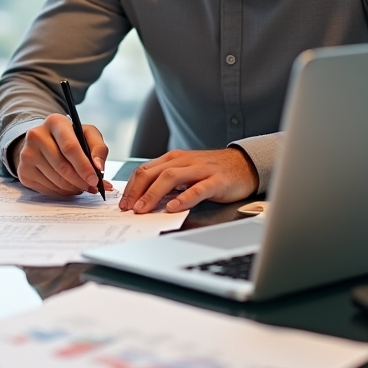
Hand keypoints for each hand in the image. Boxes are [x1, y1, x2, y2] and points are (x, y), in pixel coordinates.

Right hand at [11, 113, 111, 196]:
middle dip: (80, 180)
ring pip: (55, 180)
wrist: (44, 141)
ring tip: (80, 186)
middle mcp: (36, 135)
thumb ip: (99, 148)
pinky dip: (61, 192)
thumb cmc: (69, 138)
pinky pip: (46, 188)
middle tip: (91, 187)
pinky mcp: (23, 170)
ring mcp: (26, 153)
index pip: (69, 147)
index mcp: (55, 122)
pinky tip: (67, 186)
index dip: (84, 166)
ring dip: (72, 188)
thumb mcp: (87, 135)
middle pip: (62, 166)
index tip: (94, 179)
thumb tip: (98, 168)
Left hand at [120, 147, 257, 213]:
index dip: (131, 187)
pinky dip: (184, 198)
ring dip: (153, 194)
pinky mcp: (216, 180)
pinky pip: (197, 189)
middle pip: (152, 173)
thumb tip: (144, 199)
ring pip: (170, 178)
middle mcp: (183, 161)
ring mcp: (199, 170)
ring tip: (144, 209)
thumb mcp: (186, 172)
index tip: (123, 203)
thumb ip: (168, 182)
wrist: (244, 164)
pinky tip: (174, 207)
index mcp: (173, 159)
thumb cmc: (212, 170)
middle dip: (137, 191)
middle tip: (128, 208)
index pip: (144, 170)